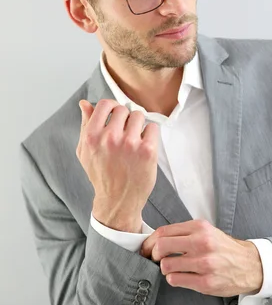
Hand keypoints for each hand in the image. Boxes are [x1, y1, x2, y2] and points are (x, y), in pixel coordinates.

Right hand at [77, 99, 158, 231]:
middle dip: (125, 119)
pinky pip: (152, 128)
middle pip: (124, 109)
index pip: (105, 104)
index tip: (115, 116)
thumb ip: (85, 125)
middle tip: (125, 133)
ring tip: (134, 141)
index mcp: (92, 136)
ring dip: (138, 126)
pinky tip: (144, 147)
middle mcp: (110, 138)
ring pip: (139, 116)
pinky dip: (150, 135)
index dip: (112, 108)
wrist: (118, 201)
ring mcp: (130, 143)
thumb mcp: (85, 151)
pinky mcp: (147, 150)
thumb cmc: (101, 175)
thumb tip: (84, 103)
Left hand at [140, 219, 262, 296]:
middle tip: (155, 259)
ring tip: (173, 268)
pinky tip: (181, 276)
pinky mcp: (205, 282)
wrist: (249, 265)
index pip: (164, 232)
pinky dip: (174, 279)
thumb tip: (156, 239)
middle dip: (153, 255)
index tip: (146, 248)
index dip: (149, 241)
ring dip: (165, 268)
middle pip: (161, 247)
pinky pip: (175, 280)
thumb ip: (184, 233)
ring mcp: (204, 263)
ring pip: (166, 265)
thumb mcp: (206, 231)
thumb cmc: (224, 248)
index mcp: (200, 228)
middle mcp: (202, 243)